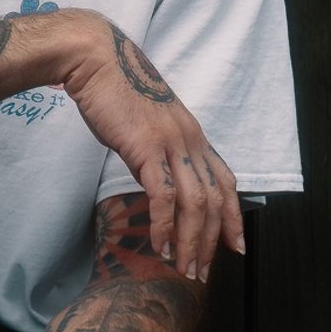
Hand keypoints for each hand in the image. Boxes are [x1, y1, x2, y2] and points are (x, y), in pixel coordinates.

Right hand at [59, 16, 243, 281]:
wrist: (95, 59)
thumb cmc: (113, 90)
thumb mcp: (145, 125)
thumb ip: (156, 153)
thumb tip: (155, 181)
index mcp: (193, 134)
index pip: (225, 182)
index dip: (234, 217)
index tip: (235, 246)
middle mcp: (190, 140)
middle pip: (214, 200)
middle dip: (211, 241)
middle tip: (203, 272)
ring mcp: (171, 143)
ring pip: (194, 203)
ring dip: (191, 241)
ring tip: (183, 268)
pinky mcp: (146, 147)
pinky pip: (163, 196)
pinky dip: (163, 225)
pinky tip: (159, 245)